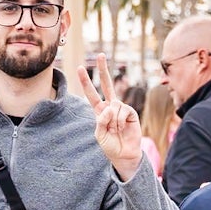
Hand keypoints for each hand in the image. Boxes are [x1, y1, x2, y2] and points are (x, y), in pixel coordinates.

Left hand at [77, 58, 141, 181]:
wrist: (124, 154)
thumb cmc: (111, 146)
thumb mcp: (99, 135)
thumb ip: (101, 121)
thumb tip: (109, 107)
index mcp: (100, 111)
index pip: (91, 94)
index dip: (86, 82)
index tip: (80, 68)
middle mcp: (110, 106)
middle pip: (106, 84)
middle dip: (103, 69)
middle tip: (101, 55)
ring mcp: (121, 108)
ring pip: (113, 105)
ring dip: (112, 121)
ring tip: (115, 131)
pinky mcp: (130, 112)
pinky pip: (122, 111)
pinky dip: (119, 121)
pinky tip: (122, 128)